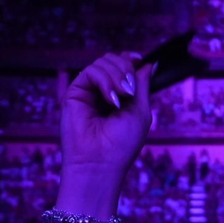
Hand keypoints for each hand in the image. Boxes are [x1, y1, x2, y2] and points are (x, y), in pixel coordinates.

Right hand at [60, 53, 152, 183]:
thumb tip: (149, 62)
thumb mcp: (140, 111)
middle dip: (126, 69)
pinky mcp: (74, 93)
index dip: (130, 59)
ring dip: (117, 76)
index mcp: (118, 96)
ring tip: (121, 98)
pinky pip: (91, 71)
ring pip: (102, 62)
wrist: (101, 163)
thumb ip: (142, 85)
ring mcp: (88, 92)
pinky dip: (105, 81)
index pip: (122, 65)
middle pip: (113, 59)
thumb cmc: (122, 144)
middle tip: (130, 92)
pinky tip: (110, 100)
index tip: (139, 60)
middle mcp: (101, 92)